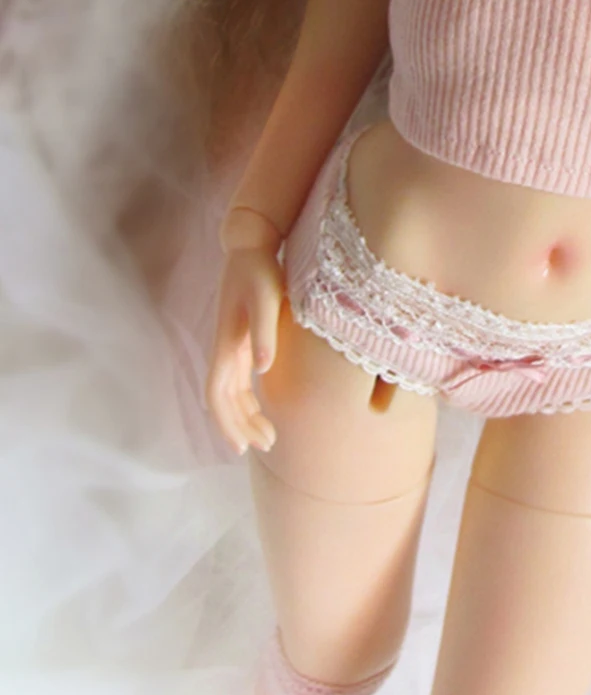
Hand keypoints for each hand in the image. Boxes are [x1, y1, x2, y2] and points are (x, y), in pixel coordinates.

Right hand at [205, 245, 285, 455]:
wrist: (251, 246)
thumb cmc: (259, 271)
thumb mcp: (265, 298)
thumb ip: (264, 332)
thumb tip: (263, 368)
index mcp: (226, 344)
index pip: (218, 395)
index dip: (227, 422)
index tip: (241, 447)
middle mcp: (224, 350)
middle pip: (223, 402)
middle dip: (239, 428)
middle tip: (266, 446)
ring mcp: (231, 348)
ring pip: (231, 395)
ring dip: (244, 418)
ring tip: (268, 438)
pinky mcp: (241, 343)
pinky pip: (239, 383)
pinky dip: (248, 402)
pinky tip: (262, 413)